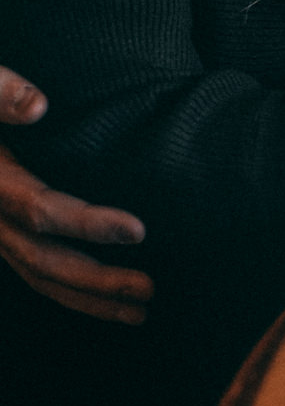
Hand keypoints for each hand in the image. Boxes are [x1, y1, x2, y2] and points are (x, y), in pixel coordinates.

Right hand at [0, 67, 152, 324]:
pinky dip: (70, 291)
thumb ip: (1, 93)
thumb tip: (39, 106)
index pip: (41, 210)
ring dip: (88, 298)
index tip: (137, 230)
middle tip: (149, 290)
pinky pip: (35, 270)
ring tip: (139, 312)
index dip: (88, 224)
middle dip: (97, 280)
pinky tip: (109, 303)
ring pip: (38, 276)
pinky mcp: (5, 232)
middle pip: (43, 260)